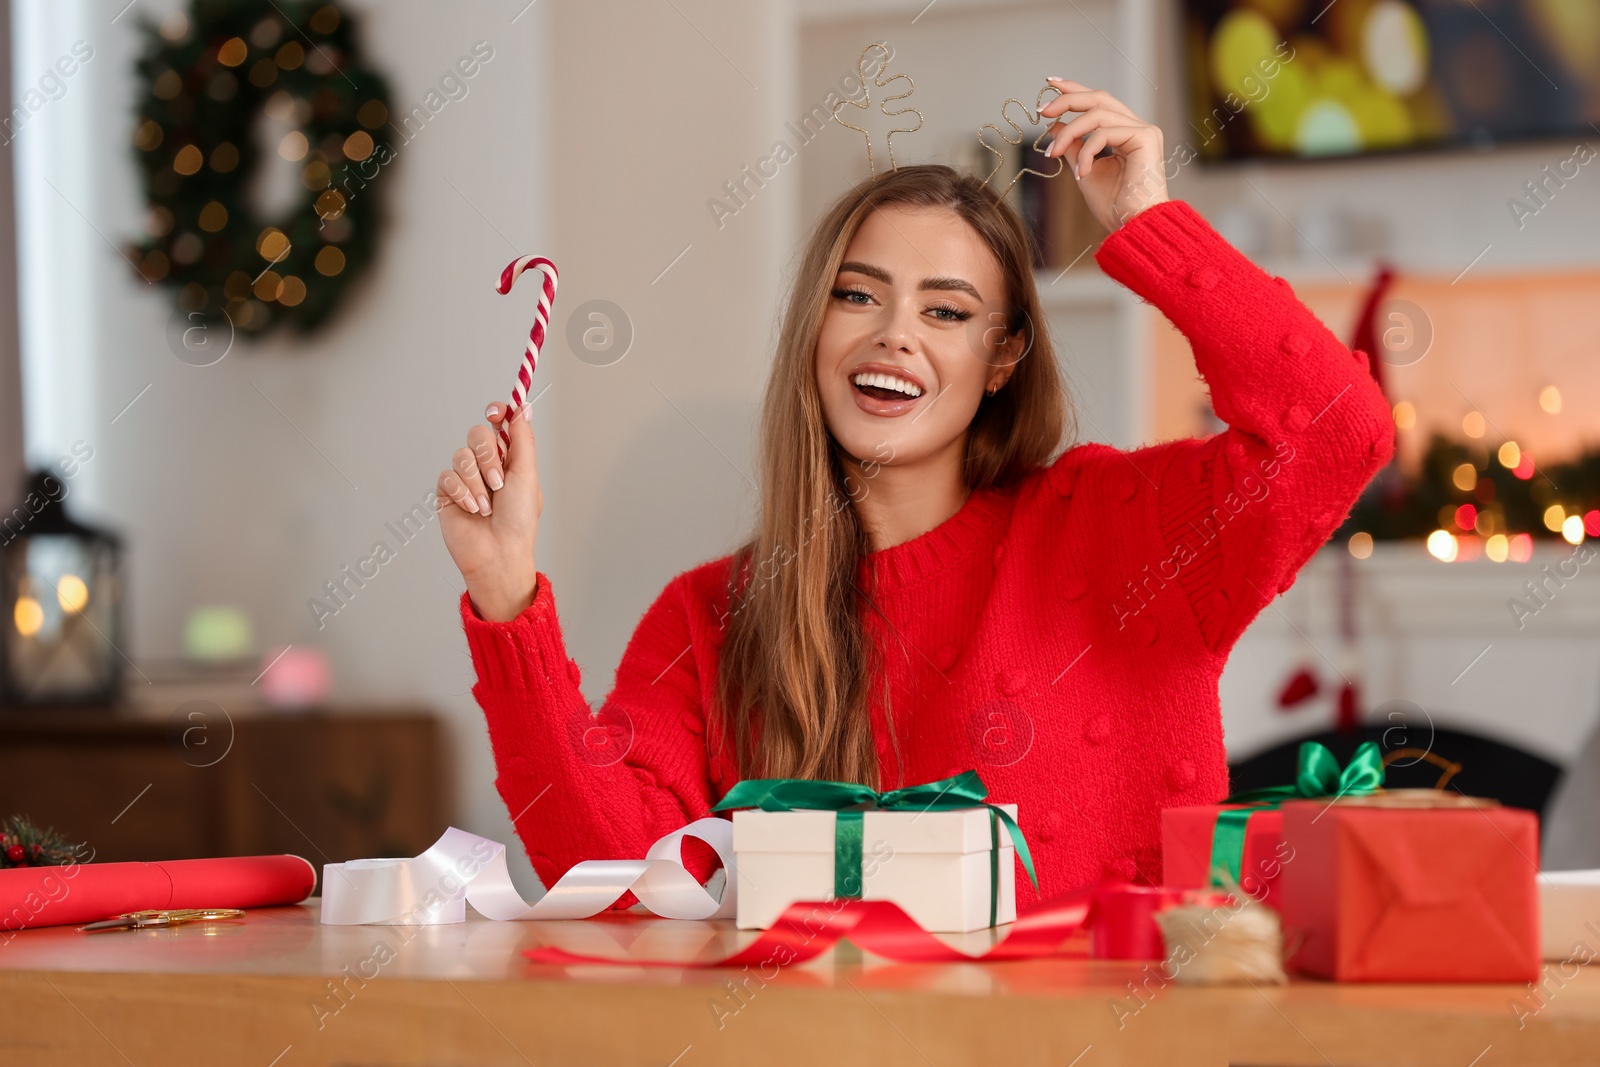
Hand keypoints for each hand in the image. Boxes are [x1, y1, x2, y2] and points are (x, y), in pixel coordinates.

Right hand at [437, 401, 541, 621]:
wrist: (498, 554)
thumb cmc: (518, 521)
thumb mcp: (527, 475)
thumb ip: (522, 439)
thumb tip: (522, 407)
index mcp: (510, 459)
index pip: (499, 425)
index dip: (496, 413)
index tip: (495, 412)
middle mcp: (487, 466)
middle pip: (477, 434)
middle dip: (487, 455)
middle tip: (498, 481)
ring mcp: (466, 478)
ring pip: (461, 455)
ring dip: (476, 481)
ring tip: (487, 505)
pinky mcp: (448, 492)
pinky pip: (447, 476)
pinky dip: (462, 492)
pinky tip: (472, 510)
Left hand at [1038, 79, 1167, 232]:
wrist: (1133, 227)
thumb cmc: (1114, 206)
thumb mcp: (1084, 169)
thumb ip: (1073, 146)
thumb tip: (1054, 125)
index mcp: (1125, 132)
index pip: (1098, 102)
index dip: (1074, 89)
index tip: (1049, 83)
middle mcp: (1137, 127)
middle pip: (1099, 98)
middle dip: (1067, 100)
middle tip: (1042, 112)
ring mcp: (1144, 130)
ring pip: (1098, 114)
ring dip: (1069, 132)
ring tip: (1054, 153)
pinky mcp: (1146, 137)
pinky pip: (1105, 133)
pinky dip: (1086, 151)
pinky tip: (1082, 173)